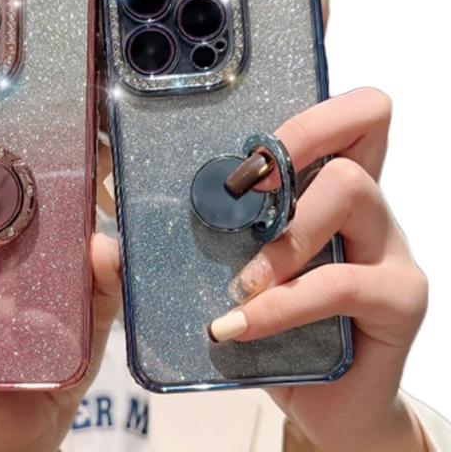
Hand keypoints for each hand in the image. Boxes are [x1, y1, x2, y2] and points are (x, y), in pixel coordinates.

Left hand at [208, 88, 428, 451]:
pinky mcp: (400, 298)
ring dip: (282, 233)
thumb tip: (109, 212)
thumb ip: (191, 233)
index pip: (346, 113)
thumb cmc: (275, 322)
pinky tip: (238, 325)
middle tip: (243, 190)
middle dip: (294, 143)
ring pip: (350, 189)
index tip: (248, 154)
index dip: (304, 112)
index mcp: (326, 186)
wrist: (324, 397)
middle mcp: (367, 203)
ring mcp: (388, 246)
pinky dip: (280, 304)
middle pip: (363, 121)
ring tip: (240, 281)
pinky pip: (338, 282)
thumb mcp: (232, 264)